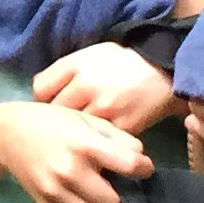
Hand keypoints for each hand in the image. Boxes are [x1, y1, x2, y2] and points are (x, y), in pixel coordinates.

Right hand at [0, 105, 149, 202]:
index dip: (144, 168)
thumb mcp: (87, 118)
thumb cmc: (53, 122)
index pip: (130, 165)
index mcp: (85, 145)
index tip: (142, 168)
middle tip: (126, 190)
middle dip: (128, 199)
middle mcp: (71, 172)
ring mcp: (56, 193)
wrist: (9, 134)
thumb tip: (141, 161)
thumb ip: (118, 138)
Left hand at [30, 39, 181, 132]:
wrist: (164, 71)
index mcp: (77, 67)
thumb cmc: (122, 62)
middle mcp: (87, 87)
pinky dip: (95, 147)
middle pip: (56, 115)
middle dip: (55, 122)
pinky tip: (96, 145)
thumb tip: (39, 92)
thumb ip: (62, 71)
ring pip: (75, 132)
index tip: (49, 107)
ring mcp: (104, 110)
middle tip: (60, 128)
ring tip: (76, 139)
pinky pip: (99, 144)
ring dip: (74, 138)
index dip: (42, 101)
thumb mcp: (90, 55)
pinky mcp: (122, 129)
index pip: (41, 91)